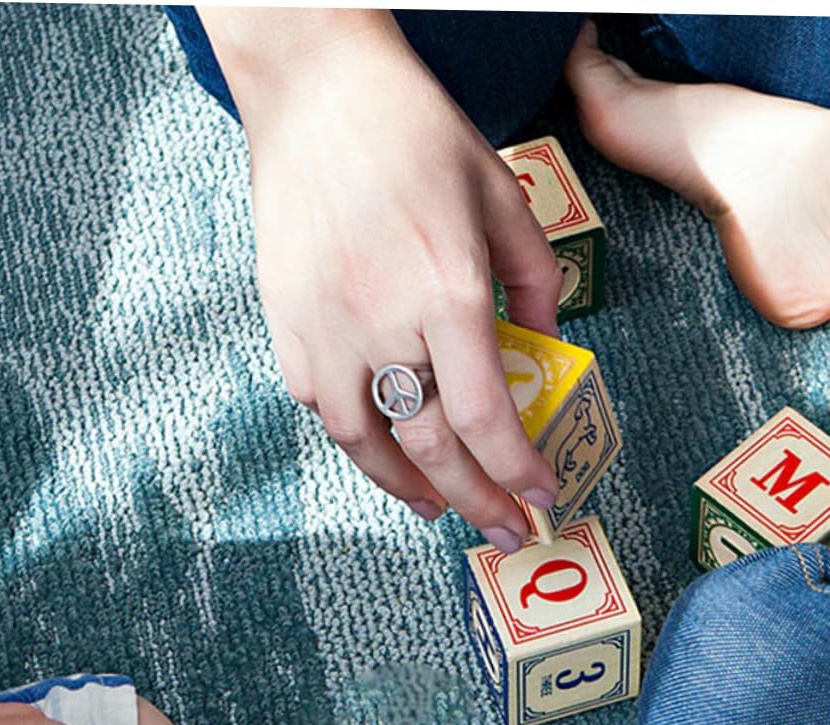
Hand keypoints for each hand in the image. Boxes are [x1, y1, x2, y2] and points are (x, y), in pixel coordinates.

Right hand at [204, 9, 561, 551]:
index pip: (486, 418)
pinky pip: (319, 403)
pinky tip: (380, 445)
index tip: (540, 497)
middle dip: (476, 501)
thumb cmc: (414, 133)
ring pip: (364, 442)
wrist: (316, 89)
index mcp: (446, 291)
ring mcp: (324, 327)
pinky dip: (355, 436)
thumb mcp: (501, 196)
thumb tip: (544, 346)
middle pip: (431, 446)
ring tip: (438, 505)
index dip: (516, 472)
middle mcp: (381, 322)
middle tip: (503, 530)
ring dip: (406, 487)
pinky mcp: (285, 320)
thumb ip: (534, 281)